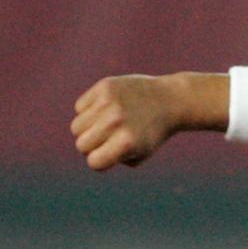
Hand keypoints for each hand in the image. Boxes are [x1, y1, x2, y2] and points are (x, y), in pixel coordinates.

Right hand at [71, 74, 190, 169]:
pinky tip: (108, 107)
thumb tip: (88, 152)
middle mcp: (115, 122)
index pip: (94, 162)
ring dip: (88, 128)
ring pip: (76, 126)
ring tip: (108, 123)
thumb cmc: (152, 132)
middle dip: (94, 145)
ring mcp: (108, 102)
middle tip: (111, 137)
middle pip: (82, 145)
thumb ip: (111, 158)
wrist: (171, 100)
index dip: (102, 160)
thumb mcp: (139, 153)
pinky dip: (89, 110)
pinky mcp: (104, 86)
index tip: (114, 153)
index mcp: (126, 143)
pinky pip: (80, 107)